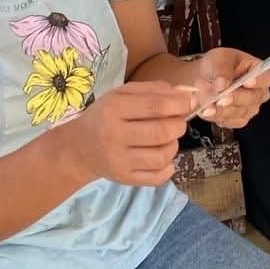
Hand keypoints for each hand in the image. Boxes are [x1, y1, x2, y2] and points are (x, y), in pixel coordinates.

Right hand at [67, 81, 193, 185]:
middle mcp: (114, 136)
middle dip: (179, 125)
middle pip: (161, 132)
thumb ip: (153, 90)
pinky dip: (168, 167)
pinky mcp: (124, 178)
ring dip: (174, 145)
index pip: (154, 106)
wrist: (79, 148)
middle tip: (178, 121)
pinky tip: (163, 157)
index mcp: (113, 109)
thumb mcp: (122, 94)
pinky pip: (157, 177)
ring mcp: (119, 160)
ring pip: (162, 156)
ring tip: (168, 139)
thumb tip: (185, 94)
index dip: (179, 104)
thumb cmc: (105, 116)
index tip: (190, 102)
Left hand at [191, 48, 269, 129]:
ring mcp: (249, 108)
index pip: (266, 78)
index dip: (259, 81)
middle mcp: (258, 92)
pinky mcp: (237, 120)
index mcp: (258, 71)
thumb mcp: (219, 58)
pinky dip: (215, 116)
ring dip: (220, 108)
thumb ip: (222, 69)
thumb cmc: (217, 65)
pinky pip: (228, 121)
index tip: (246, 82)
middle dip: (235, 98)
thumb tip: (223, 83)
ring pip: (239, 112)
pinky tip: (205, 110)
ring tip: (204, 101)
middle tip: (220, 97)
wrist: (204, 77)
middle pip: (253, 98)